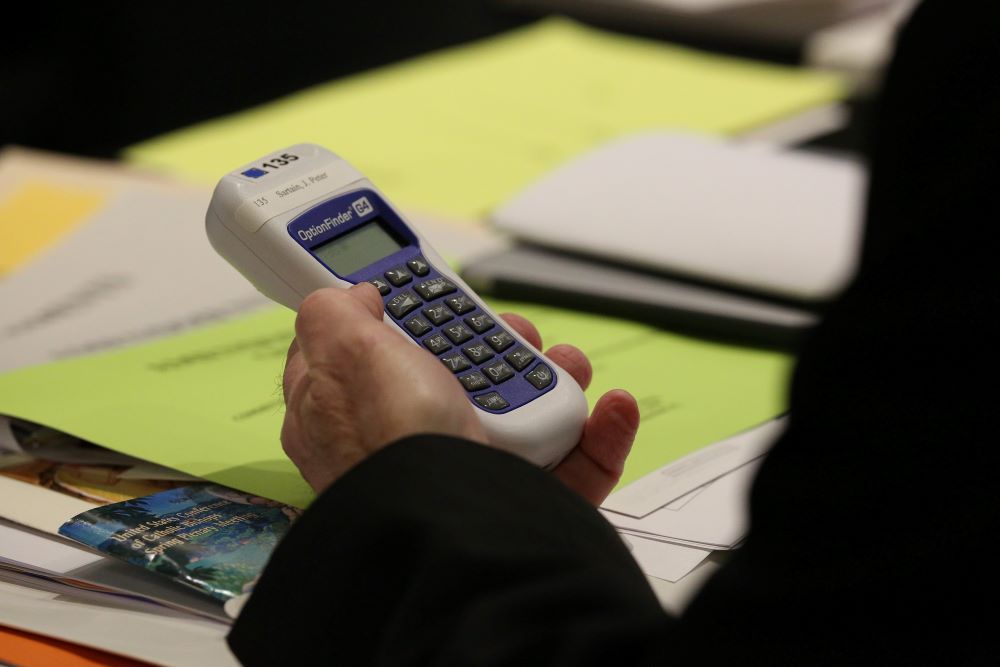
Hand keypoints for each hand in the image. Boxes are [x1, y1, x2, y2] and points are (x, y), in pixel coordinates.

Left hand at [281, 283, 638, 504]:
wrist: (450, 525)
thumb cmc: (392, 442)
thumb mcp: (345, 352)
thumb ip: (336, 313)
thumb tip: (353, 298)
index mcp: (354, 414)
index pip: (374, 359)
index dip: (408, 323)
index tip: (438, 300)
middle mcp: (410, 446)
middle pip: (460, 380)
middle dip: (498, 345)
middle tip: (515, 331)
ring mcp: (467, 476)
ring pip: (521, 417)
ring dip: (555, 380)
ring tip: (569, 365)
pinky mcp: (521, 504)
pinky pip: (573, 466)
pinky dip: (599, 434)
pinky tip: (611, 408)